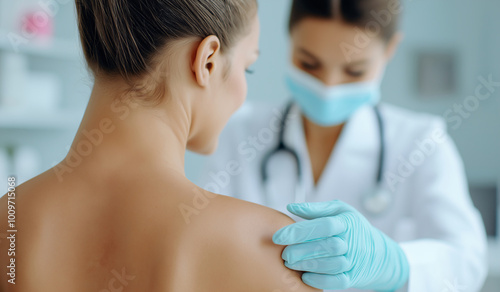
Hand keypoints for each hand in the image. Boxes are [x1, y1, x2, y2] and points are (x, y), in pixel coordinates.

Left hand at [273, 200, 408, 290]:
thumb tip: (291, 206)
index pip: (322, 225)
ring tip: (291, 263)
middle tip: (284, 253)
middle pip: (325, 246)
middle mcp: (352, 241)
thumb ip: (315, 209)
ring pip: (330, 265)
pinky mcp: (353, 277)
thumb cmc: (354, 228)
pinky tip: (305, 276)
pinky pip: (337, 281)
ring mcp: (354, 260)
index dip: (298, 231)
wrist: (380, 253)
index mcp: (346, 222)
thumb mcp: (340, 211)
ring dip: (307, 265)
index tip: (278, 237)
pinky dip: (320, 280)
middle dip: (300, 251)